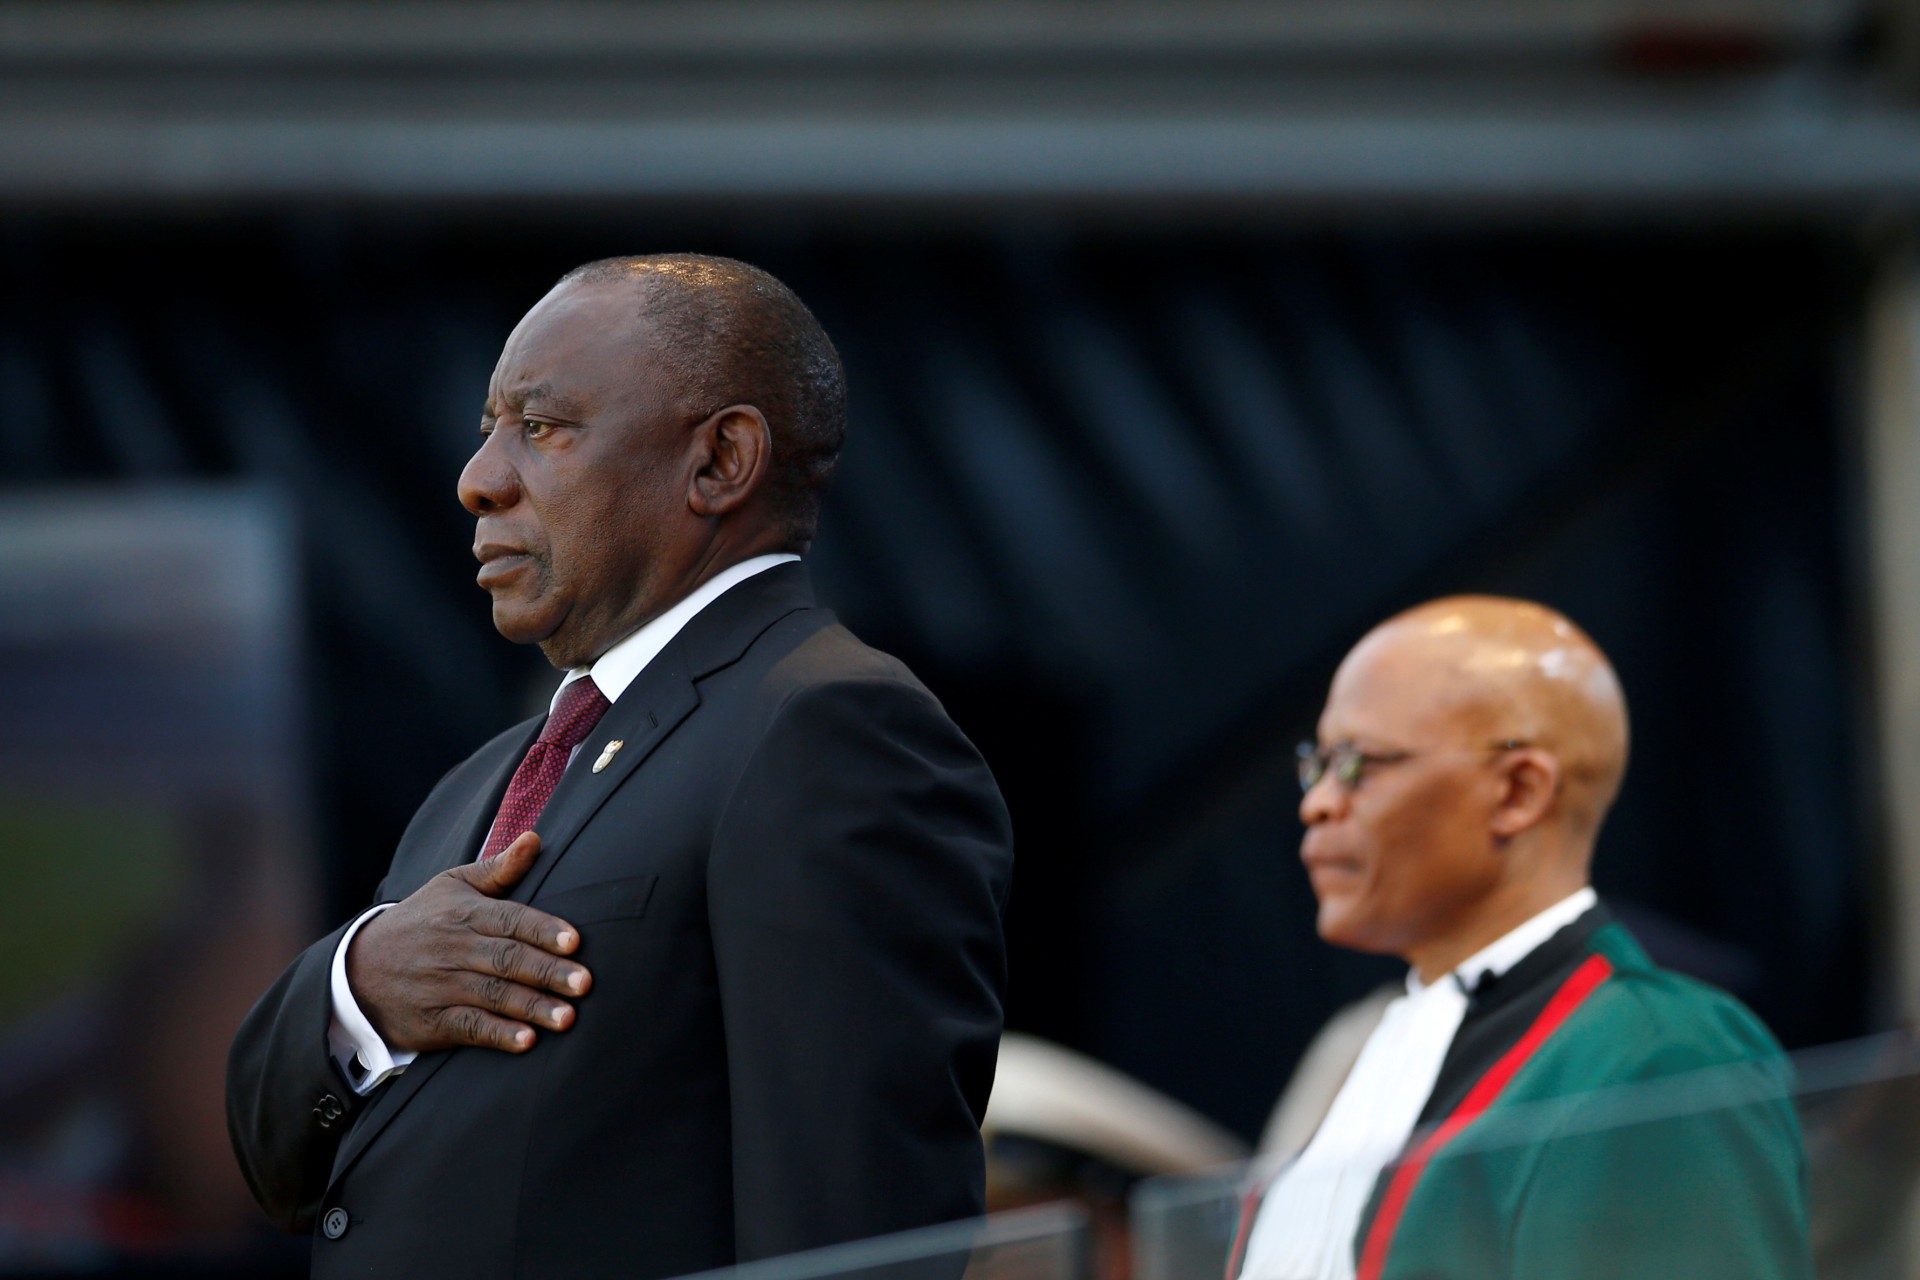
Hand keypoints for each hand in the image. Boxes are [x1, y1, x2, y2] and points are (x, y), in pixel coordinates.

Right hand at [345, 832, 591, 1053]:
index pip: (510, 919)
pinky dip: (497, 1035)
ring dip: (532, 1007)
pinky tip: (526, 1041)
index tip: (574, 941)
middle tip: (585, 983)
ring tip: (568, 1017)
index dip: (542, 930)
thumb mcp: (451, 886)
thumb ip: (498, 869)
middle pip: (507, 959)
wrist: (358, 968)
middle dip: (547, 971)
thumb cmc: (422, 921)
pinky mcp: (433, 1020)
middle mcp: (455, 949)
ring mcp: (442, 986)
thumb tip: (535, 838)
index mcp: (464, 913)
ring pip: (493, 995)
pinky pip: (469, 1027)